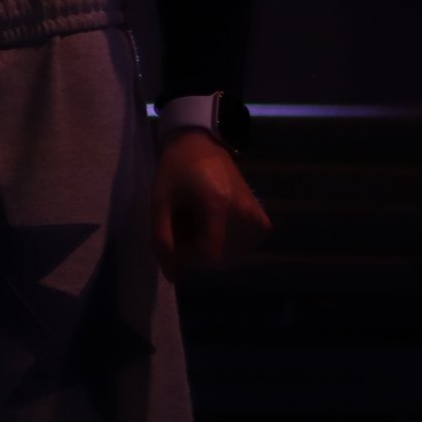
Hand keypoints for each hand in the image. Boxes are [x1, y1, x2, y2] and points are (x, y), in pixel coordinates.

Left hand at [152, 131, 270, 277]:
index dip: (188, 253)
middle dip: (196, 250)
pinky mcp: (262, 222)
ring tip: (197, 219)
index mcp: (218, 204)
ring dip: (210, 246)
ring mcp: (257, 218)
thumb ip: (162, 240)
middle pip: (218, 259)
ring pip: (230, 257)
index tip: (177, 233)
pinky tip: (215, 222)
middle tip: (184, 222)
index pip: (208, 256)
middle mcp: (244, 212)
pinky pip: (242, 248)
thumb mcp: (159, 202)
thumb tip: (173, 277)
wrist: (201, 143)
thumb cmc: (176, 170)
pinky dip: (226, 243)